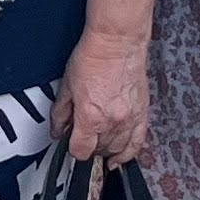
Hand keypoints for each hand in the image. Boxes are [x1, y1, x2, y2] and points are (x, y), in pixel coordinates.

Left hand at [58, 29, 149, 163]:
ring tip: (99, 143)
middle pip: (99, 150)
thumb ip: (61, 113)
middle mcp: (112, 122)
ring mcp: (130, 119)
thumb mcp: (67, 86)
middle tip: (83, 136)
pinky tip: (120, 156)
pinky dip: (128, 153)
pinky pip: (138, 143)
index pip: (81, 151)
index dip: (73, 149)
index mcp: (91, 117)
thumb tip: (58, 129)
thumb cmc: (94, 57)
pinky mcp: (142, 113)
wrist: (117, 42)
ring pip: (118, 149)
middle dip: (89, 146)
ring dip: (107, 150)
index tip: (71, 143)